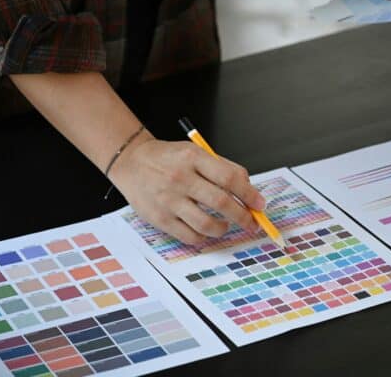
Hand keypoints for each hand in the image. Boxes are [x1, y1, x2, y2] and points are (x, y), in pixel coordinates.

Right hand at [109, 136, 265, 244]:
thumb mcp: (195, 152)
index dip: (249, 194)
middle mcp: (181, 179)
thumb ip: (222, 168)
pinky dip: (204, 237)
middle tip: (252, 222)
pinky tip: (206, 231)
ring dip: (224, 229)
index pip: (230, 178)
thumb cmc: (168, 158)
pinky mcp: (159, 218)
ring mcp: (169, 200)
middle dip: (243, 216)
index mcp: (193, 158)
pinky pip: (189, 236)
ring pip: (207, 224)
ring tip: (226, 226)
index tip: (260, 204)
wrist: (131, 162)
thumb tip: (248, 189)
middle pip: (221, 203)